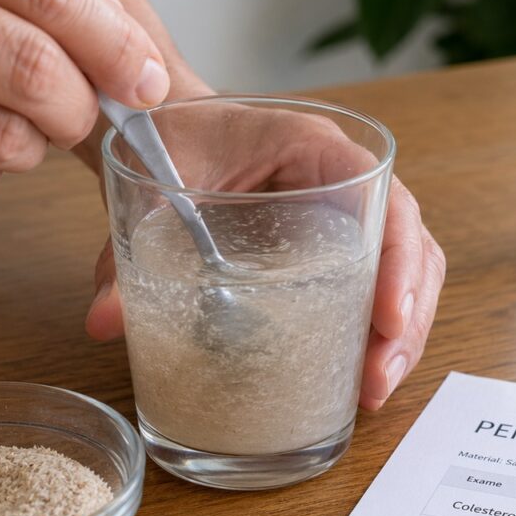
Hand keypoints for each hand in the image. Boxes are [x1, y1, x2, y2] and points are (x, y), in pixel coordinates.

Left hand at [84, 103, 445, 410]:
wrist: (163, 125)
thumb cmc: (167, 140)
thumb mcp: (144, 189)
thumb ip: (122, 254)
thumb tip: (106, 323)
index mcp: (312, 146)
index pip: (385, 198)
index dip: (397, 259)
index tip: (384, 319)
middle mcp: (341, 176)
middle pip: (409, 244)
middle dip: (404, 318)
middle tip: (375, 380)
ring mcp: (343, 209)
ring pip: (406, 268)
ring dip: (400, 332)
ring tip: (372, 389)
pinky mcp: (332, 240)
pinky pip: (378, 280)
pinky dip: (379, 328)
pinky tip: (360, 373)